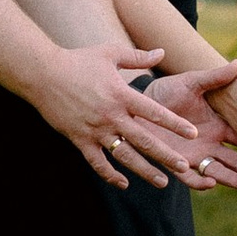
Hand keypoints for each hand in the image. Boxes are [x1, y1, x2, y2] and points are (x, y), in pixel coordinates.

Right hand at [28, 41, 216, 187]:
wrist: (44, 74)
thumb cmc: (79, 61)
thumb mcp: (110, 54)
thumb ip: (138, 57)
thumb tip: (162, 52)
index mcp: (122, 94)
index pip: (154, 112)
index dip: (175, 124)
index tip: (193, 134)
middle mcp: (111, 115)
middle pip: (144, 140)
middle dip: (165, 155)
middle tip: (184, 168)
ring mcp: (95, 130)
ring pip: (124, 156)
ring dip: (144, 170)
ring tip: (161, 182)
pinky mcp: (80, 140)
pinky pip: (97, 162)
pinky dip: (110, 175)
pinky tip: (123, 183)